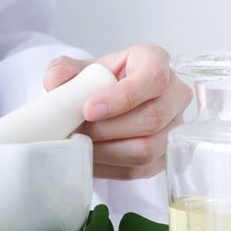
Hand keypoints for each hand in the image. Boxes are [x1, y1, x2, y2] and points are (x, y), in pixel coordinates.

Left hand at [44, 45, 191, 179]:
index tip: (89, 109)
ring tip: (80, 143)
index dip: (122, 97)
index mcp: (155, 62)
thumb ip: (64, 70)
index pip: (152, 80)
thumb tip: (55, 81)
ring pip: (146, 149)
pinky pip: (138, 169)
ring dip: (106, 150)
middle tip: (77, 129)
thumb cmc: (100, 80)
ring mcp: (175, 127)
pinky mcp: (165, 156)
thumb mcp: (81, 68)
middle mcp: (175, 94)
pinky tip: (87, 158)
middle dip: (107, 129)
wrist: (106, 99)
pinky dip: (108, 167)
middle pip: (151, 119)